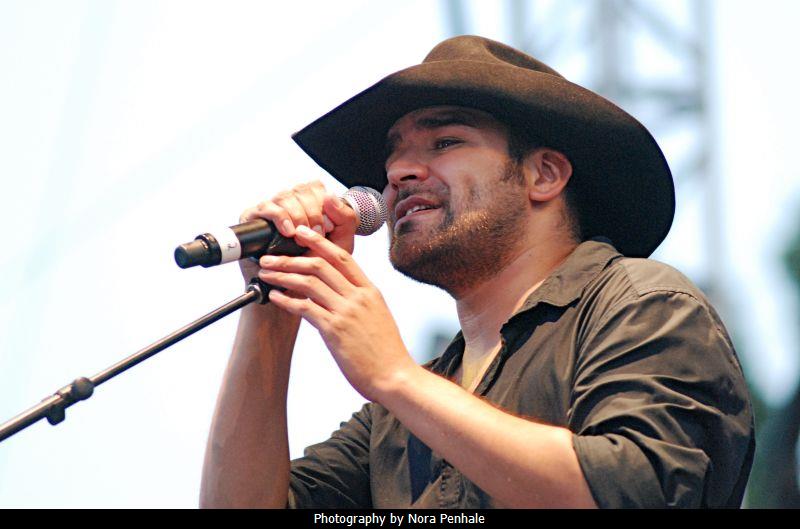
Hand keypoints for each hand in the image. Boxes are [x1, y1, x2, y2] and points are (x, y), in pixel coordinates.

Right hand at [237, 181, 357, 282]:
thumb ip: (345, 219)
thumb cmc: (318, 267)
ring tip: (301, 236)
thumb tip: (331, 196)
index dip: (323, 204)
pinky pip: (266, 207)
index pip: (315, 187)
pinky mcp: (254, 218)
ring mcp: (272, 209)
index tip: (328, 227)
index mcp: (310, 203)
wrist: (296, 290)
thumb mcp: (341, 243)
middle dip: (312, 212)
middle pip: (301, 190)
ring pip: (285, 196)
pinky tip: (287, 231)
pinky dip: (279, 217)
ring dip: (297, 215)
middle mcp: (290, 203)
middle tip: (317, 234)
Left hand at [257, 225, 416, 400]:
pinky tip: (274, 297)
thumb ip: (359, 302)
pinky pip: (305, 308)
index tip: (301, 233)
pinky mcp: (335, 330)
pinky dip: (286, 300)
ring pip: (309, 282)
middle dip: (291, 258)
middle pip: (320, 265)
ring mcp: (347, 312)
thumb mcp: (377, 317)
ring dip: (283, 275)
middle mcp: (358, 297)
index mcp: (370, 291)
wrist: (394, 377)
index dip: (319, 242)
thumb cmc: (386, 352)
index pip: (342, 257)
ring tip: (267, 274)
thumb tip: (338, 295)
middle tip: (270, 256)